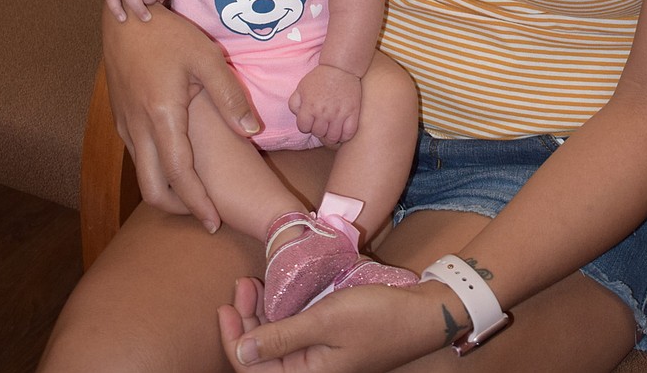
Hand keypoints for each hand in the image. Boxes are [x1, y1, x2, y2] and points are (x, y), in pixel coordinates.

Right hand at [102, 3, 261, 228]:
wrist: (126, 16)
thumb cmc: (170, 34)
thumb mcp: (208, 58)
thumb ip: (230, 97)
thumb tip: (253, 131)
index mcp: (162, 116)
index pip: (180, 175)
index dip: (197, 203)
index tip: (215, 222)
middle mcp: (138, 127)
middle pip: (152, 187)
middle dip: (179, 208)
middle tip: (205, 214)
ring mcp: (124, 124)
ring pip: (142, 173)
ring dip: (166, 189)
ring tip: (195, 193)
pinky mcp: (120, 116)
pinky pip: (136, 155)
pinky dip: (155, 169)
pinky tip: (176, 162)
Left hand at [218, 275, 448, 372]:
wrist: (421, 314)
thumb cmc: (376, 316)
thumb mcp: (326, 321)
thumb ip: (283, 337)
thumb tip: (242, 349)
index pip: (252, 366)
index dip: (233, 336)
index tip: (225, 303)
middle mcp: (310, 371)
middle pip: (262, 353)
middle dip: (246, 319)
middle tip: (243, 283)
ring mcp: (320, 357)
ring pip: (277, 340)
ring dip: (262, 313)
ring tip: (256, 282)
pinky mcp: (329, 342)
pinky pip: (295, 331)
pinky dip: (282, 311)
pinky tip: (279, 289)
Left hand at [288, 64, 360, 145]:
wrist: (340, 68)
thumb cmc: (319, 78)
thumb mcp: (301, 87)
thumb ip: (294, 103)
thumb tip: (297, 116)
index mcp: (310, 107)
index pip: (303, 128)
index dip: (306, 125)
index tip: (310, 120)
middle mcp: (324, 113)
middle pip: (318, 134)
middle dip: (318, 129)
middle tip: (321, 122)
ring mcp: (339, 114)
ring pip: (333, 138)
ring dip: (330, 136)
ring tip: (331, 129)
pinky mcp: (353, 113)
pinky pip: (348, 134)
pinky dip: (344, 137)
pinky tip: (342, 131)